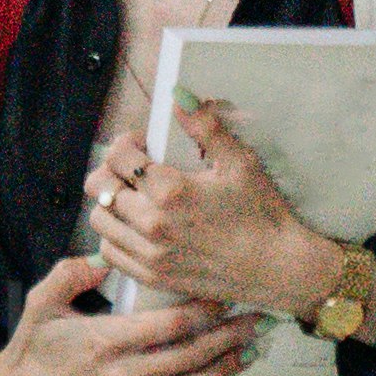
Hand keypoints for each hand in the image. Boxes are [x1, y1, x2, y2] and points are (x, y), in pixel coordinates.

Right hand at [0, 252, 258, 375]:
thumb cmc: (33, 349)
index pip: (169, 326)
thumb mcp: (42, 302)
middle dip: (227, 337)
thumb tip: (106, 258)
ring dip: (221, 371)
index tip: (222, 295)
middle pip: (190, 357)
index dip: (203, 310)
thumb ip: (72, 273)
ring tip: (243, 353)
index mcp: (104, 342)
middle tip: (252, 321)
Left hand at [87, 99, 327, 323]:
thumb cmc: (262, 212)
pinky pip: (110, 253)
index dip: (124, 143)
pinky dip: (114, 235)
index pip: (118, 156)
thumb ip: (206, 127)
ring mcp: (150, 254)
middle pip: (100, 186)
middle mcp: (152, 222)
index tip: (140, 143)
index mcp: (171, 190)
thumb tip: (180, 97)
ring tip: (131, 197)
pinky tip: (133, 227)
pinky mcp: (153, 277)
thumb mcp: (240, 162)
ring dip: (108, 202)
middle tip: (132, 168)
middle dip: (111, 169)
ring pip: (99, 220)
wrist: (275, 266)